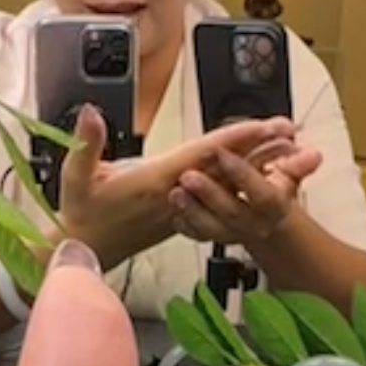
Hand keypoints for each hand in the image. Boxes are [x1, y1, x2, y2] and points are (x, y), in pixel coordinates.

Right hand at [58, 105, 307, 271]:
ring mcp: (181, 207)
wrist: (83, 254)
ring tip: (286, 146)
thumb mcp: (75, 178)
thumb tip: (90, 111)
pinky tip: (259, 171)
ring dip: (256, 164)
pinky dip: (238, 182)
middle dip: (259, 148)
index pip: (202, 156)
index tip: (263, 126)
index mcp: (155, 183)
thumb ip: (85, 143)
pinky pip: (216, 195)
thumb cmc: (80, 216)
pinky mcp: (180, 214)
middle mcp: (176, 196)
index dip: (235, 140)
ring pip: (225, 182)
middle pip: (225, 168)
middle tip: (291, 129)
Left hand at [168, 135, 320, 245]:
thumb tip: (314, 155)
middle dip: (210, 193)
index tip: (222, 153)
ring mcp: (233, 234)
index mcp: (273, 206)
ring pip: (212, 228)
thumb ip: (296, 164)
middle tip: (189, 176)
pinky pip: (198, 236)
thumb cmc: (271, 195)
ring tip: (176, 193)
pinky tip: (175, 211)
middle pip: (233, 212)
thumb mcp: (287, 176)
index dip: (242, 174)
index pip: (261, 193)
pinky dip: (185, 224)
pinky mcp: (214, 238)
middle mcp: (254, 224)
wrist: (265, 225)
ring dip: (192, 211)